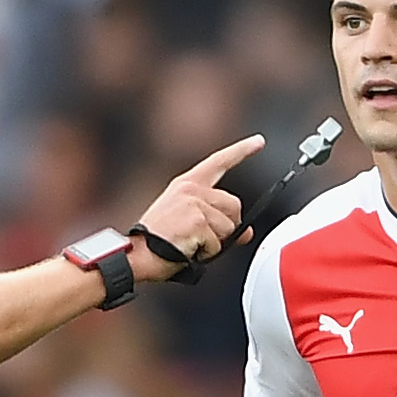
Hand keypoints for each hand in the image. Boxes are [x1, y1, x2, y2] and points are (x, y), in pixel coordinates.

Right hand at [128, 135, 262, 281]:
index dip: (242, 151)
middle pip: (234, 205)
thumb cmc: (158, 242)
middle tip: (207, 240)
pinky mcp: (197, 221)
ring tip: (190, 244)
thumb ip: (217, 221)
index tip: (259, 142)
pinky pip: (218, 245)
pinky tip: (187, 250)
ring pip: (228, 228)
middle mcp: (191, 189)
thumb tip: (245, 232)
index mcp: (186, 184)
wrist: (137, 255)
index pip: (219, 162)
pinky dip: (207, 254)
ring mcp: (194, 203)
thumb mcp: (188, 224)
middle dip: (229, 226)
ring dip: (215, 244)